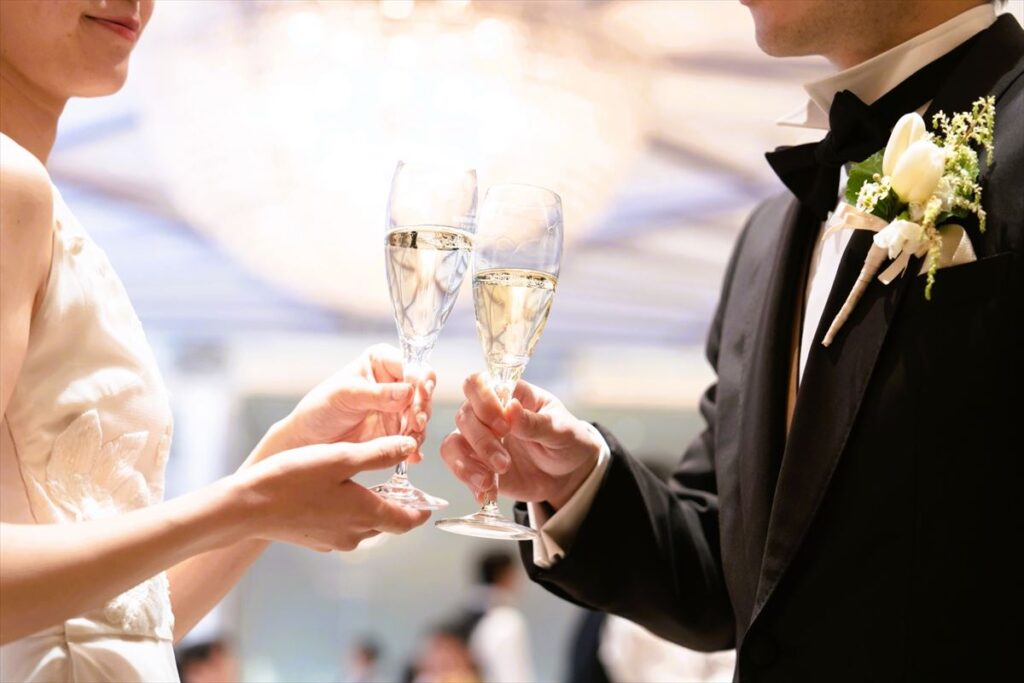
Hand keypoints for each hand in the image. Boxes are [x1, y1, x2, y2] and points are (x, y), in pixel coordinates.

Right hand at [236, 435, 430, 550]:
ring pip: (363, 525)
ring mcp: (332, 540)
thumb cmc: (295, 479)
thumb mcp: (341, 458)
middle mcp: (353, 535)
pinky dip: (346, 512)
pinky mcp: (313, 539)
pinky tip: (333, 492)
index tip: (428, 504)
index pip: (407, 521)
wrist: (247, 508)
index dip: (420, 511)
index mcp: (366, 515)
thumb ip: (379, 454)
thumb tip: (410, 446)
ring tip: (365, 482)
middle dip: (395, 505)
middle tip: (398, 483)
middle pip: (386, 523)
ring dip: (369, 507)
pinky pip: (341, 526)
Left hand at [261, 344, 435, 463]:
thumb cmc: (320, 409)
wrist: (308, 442)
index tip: (421, 393)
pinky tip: (411, 456)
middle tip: (416, 422)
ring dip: (420, 428)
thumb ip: (377, 394)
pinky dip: (414, 446)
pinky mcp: (397, 432)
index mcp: (381, 361)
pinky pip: (414, 437)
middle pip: (423, 390)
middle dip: (422, 406)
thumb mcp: (346, 396)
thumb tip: (409, 391)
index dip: (420, 378)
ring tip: (410, 440)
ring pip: (422, 415)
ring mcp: (398, 409)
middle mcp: (395, 382)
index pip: (411, 364)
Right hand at [440, 373, 601, 508]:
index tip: (504, 426)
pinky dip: (468, 479)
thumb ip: (536, 423)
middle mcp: (488, 413)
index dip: (483, 402)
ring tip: (490, 481)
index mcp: (510, 394)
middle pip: (464, 415)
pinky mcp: (477, 464)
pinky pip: (458, 467)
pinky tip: (486, 493)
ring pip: (453, 442)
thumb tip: (511, 408)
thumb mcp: (561, 431)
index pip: (479, 383)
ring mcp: (480, 438)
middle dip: (481, 441)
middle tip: (504, 462)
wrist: (568, 475)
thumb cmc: (567, 441)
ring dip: (468, 463)